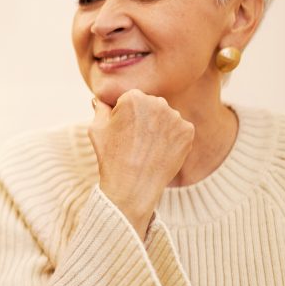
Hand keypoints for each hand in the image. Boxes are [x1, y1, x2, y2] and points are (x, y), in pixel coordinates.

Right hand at [87, 90, 193, 236]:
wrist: (132, 188)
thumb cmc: (111, 159)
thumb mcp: (96, 130)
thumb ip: (100, 108)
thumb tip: (100, 100)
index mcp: (133, 97)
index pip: (131, 99)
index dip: (125, 116)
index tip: (122, 133)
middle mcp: (157, 102)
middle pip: (150, 105)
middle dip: (144, 119)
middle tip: (134, 143)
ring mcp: (175, 117)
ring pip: (165, 117)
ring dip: (158, 128)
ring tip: (147, 149)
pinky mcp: (187, 131)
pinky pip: (179, 130)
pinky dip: (171, 139)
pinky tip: (159, 152)